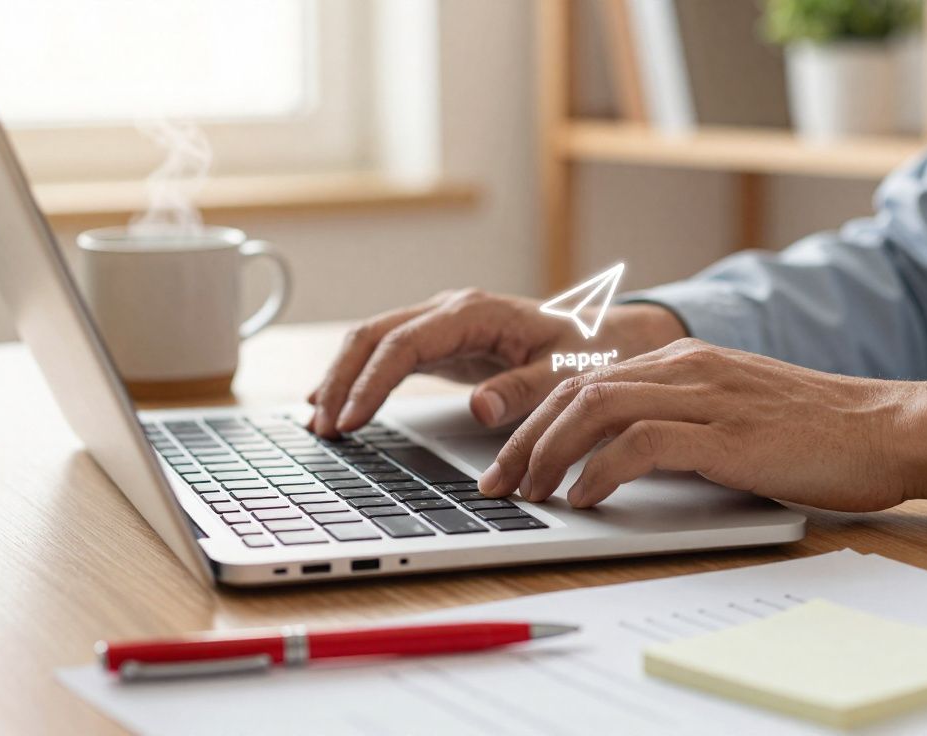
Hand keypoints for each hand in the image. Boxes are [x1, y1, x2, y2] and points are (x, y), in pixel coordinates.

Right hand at [308, 289, 686, 435]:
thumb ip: (524, 390)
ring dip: (342, 377)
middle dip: (342, 380)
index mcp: (474, 313)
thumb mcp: (565, 373)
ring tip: (320, 421)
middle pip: (374, 336)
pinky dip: (358, 375)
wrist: (607, 335)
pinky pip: (387, 351)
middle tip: (322, 428)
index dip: (370, 383)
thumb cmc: (589, 351)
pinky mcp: (441, 340)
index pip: (403, 344)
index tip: (350, 420)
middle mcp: (450, 309)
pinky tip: (336, 403)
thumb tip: (481, 407)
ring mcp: (442, 322)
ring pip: (372, 340)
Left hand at [477, 338, 926, 515]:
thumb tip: (619, 458)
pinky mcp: (726, 433)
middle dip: (526, 439)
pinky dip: (601, 469)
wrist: (886, 428)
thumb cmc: (814, 432)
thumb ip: (679, 420)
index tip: (508, 458)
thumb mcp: (732, 412)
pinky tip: (584, 497)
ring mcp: (706, 395)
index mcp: (683, 360)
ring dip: (551, 454)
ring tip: (530, 493)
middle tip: (498, 483)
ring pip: (597, 409)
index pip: (585, 380)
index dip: (536, 419)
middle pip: (577, 392)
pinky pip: (642, 443)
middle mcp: (686, 367)